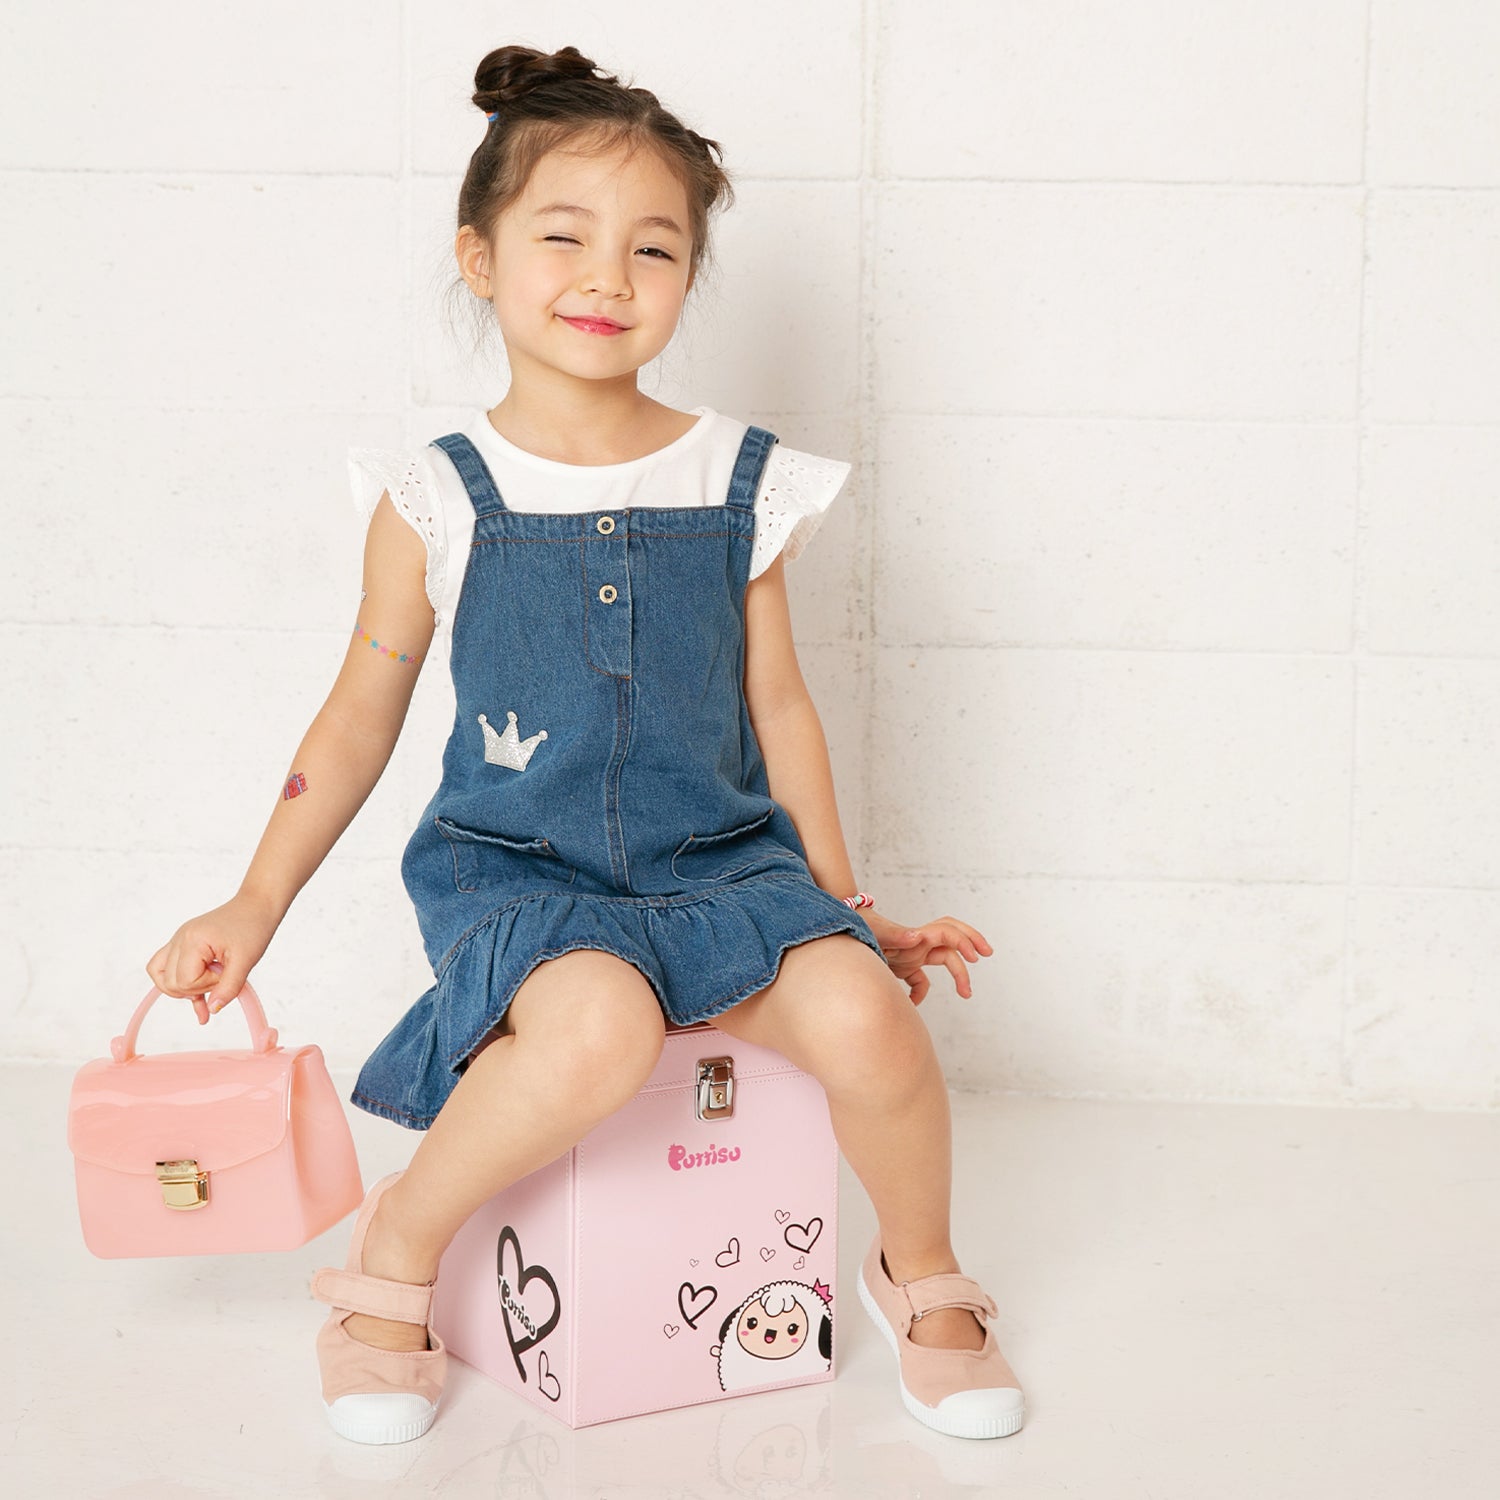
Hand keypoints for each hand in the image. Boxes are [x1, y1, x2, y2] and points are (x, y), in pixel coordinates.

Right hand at [145, 894, 278, 1025]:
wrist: (257, 906)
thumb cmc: (253, 928)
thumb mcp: (246, 961)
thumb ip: (229, 988)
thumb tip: (214, 1010)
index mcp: (192, 940)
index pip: (183, 981)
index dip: (205, 986)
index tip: (226, 974)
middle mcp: (179, 939)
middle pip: (169, 982)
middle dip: (195, 989)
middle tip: (220, 977)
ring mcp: (179, 940)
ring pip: (161, 976)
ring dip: (183, 989)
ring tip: (205, 988)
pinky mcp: (184, 944)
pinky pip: (168, 968)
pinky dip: (182, 985)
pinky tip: (200, 1004)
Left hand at [860, 909, 993, 1005]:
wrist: (835, 932)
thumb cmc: (855, 927)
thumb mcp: (873, 931)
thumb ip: (895, 934)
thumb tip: (917, 935)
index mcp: (914, 935)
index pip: (947, 932)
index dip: (964, 940)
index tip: (976, 957)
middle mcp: (916, 944)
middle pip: (952, 941)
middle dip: (971, 946)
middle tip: (986, 956)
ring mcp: (910, 955)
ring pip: (942, 961)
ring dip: (957, 975)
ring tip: (966, 994)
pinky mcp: (900, 967)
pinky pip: (919, 980)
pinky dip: (919, 993)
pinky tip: (909, 1004)